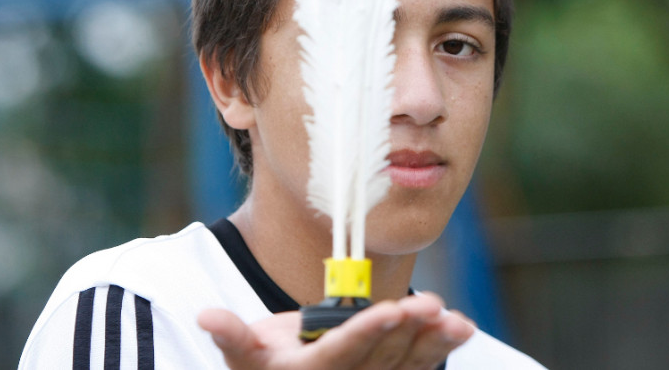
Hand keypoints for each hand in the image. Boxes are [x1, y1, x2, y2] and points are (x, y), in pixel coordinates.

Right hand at [198, 293, 474, 369]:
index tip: (390, 311)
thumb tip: (206, 316)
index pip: (342, 353)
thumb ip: (231, 336)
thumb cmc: (265, 368)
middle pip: (381, 359)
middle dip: (407, 331)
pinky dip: (439, 349)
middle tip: (431, 305)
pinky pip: (417, 368)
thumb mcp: (243, 357)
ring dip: (433, 343)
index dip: (366, 333)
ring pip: (405, 366)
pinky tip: (462, 328)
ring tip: (458, 322)